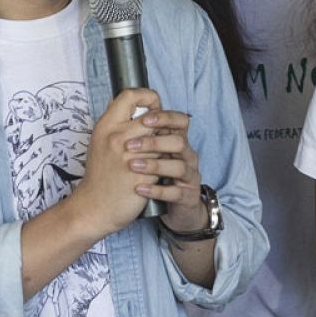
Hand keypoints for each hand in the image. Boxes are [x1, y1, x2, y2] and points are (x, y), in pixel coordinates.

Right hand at [69, 88, 179, 236]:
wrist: (93, 208)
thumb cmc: (100, 175)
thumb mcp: (101, 142)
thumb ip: (117, 123)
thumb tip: (135, 101)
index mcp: (106, 126)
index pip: (130, 95)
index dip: (148, 98)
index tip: (153, 111)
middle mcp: (116, 138)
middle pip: (154, 118)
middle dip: (163, 128)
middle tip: (162, 137)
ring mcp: (128, 156)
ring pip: (162, 142)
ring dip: (164, 150)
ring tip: (157, 158)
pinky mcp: (141, 175)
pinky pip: (163, 164)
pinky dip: (163, 168)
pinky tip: (155, 175)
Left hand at [128, 112, 205, 233]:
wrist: (174, 207)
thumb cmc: (160, 175)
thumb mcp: (155, 152)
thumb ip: (147, 133)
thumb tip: (126, 109)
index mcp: (179, 142)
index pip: (179, 121)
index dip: (164, 117)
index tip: (143, 119)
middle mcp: (187, 156)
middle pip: (179, 141)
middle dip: (155, 142)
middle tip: (129, 145)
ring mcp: (189, 176)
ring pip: (179, 166)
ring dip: (154, 165)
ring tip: (132, 166)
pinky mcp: (187, 196)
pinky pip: (175, 192)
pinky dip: (156, 190)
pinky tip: (139, 189)